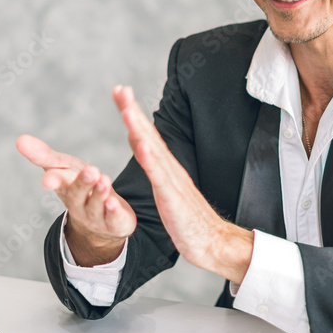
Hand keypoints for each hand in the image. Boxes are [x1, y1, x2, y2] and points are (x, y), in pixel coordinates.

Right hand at [16, 134, 136, 265]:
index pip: (58, 182)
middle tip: (91, 171)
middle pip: (78, 194)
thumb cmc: (80, 185)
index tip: (47, 180)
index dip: (53, 180)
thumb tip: (19, 139)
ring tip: (104, 180)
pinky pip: (113, 218)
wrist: (101, 220)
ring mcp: (95, 216)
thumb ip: (43, 155)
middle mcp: (78, 203)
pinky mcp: (114, 224)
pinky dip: (114, 211)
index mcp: (65, 187)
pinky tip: (115, 203)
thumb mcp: (63, 167)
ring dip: (100, 194)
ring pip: (96, 205)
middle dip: (83, 183)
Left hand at [112, 85, 252, 283]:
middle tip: (119, 89)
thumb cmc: (190, 222)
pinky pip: (160, 176)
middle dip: (132, 111)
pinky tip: (141, 145)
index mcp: (166, 169)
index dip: (133, 114)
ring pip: (153, 149)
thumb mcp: (168, 193)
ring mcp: (172, 182)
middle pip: (148, 135)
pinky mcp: (173, 198)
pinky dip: (150, 159)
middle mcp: (170, 169)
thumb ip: (158, 173)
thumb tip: (146, 153)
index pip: (146, 136)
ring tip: (127, 109)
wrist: (213, 243)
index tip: (120, 93)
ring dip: (139, 127)